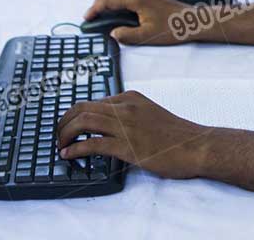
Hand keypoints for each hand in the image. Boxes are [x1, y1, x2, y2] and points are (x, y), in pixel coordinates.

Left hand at [58, 90, 207, 178]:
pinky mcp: (128, 146)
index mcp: (131, 97)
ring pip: (84, 121)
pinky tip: (69, 155)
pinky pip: (93, 144)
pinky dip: (76, 149)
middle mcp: (126, 107)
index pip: (93, 101)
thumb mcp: (150, 113)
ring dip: (65, 133)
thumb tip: (107, 126)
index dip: (75, 115)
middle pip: (82, 107)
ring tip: (59, 145)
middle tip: (58, 135)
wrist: (196, 145)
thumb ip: (130, 114)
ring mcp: (126, 126)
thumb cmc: (176, 134)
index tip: (68, 127)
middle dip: (63, 121)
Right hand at [83, 0, 187, 44]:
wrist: (193, 21)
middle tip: (93, 13)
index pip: (109, 1)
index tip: (87, 18)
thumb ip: (127, 35)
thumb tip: (113, 33)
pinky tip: (119, 11)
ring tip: (103, 11)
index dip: (95, 10)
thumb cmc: (173, 28)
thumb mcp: (147, 36)